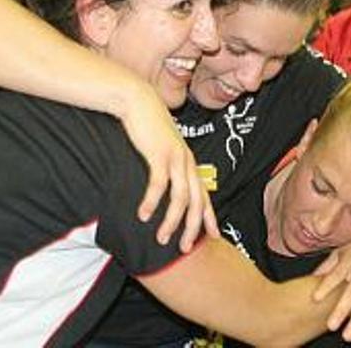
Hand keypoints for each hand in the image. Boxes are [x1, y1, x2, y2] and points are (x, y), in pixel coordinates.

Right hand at [119, 83, 218, 252]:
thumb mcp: (161, 150)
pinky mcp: (159, 153)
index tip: (213, 237)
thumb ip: (166, 168)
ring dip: (171, 220)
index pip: (204, 195)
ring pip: (180, 197)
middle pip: (196, 202)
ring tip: (161, 238)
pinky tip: (142, 215)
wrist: (138, 101)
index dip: (210, 217)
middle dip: (191, 228)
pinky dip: (151, 201)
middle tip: (183, 248)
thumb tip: (164, 188)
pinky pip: (158, 183)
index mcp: (189, 164)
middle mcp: (187, 163)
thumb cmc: (148, 128)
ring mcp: (175, 158)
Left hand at [312, 220, 350, 341]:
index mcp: (348, 263)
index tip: (315, 298)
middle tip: (331, 326)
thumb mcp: (343, 249)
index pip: (334, 277)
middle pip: (350, 295)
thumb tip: (312, 276)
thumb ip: (327, 264)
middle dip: (340, 311)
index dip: (325, 287)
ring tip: (348, 336)